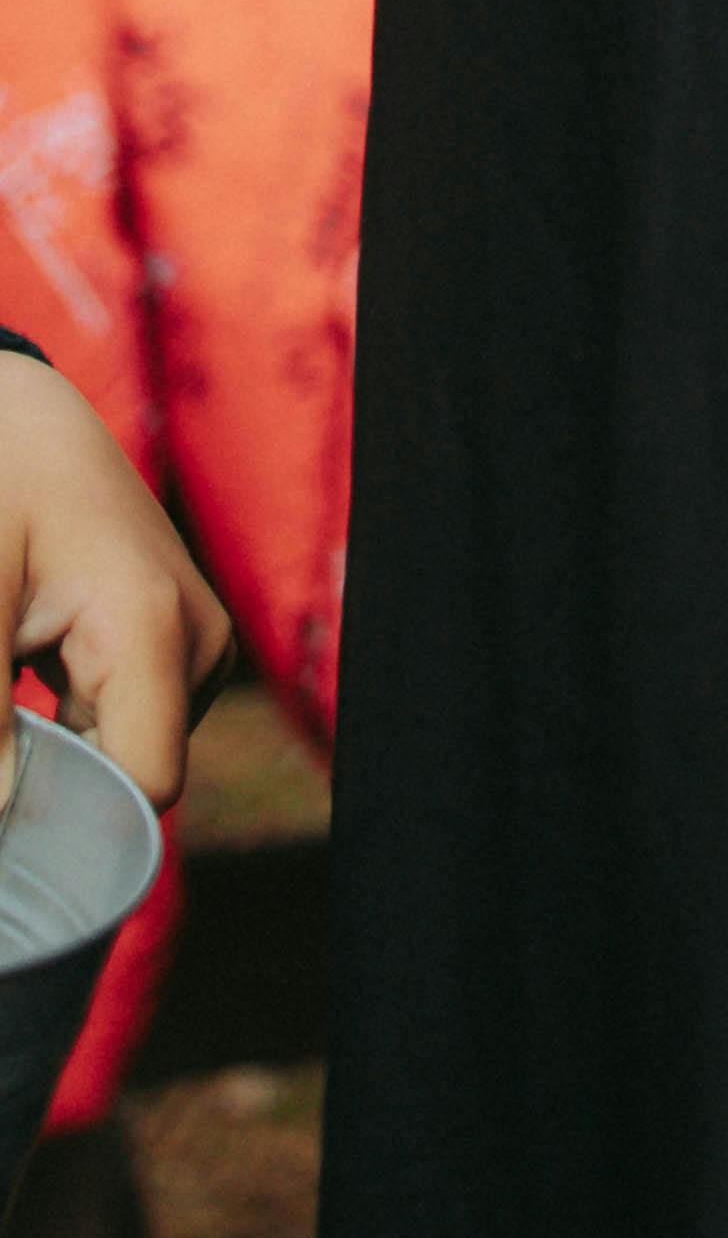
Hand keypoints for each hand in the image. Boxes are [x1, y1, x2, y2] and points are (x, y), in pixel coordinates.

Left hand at [0, 361, 227, 810]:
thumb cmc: (0, 489)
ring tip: (17, 673)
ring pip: (134, 748)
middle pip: (138, 771)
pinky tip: (36, 668)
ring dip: (66, 746)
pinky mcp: (182, 636)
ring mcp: (197, 637)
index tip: (11, 807)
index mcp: (153, 625)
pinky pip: (135, 716)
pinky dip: (78, 719)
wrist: (29, 418)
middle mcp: (198, 637)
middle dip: (64, 779)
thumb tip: (2, 813)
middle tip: (4, 730)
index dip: (78, 819)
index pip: (147, 784)